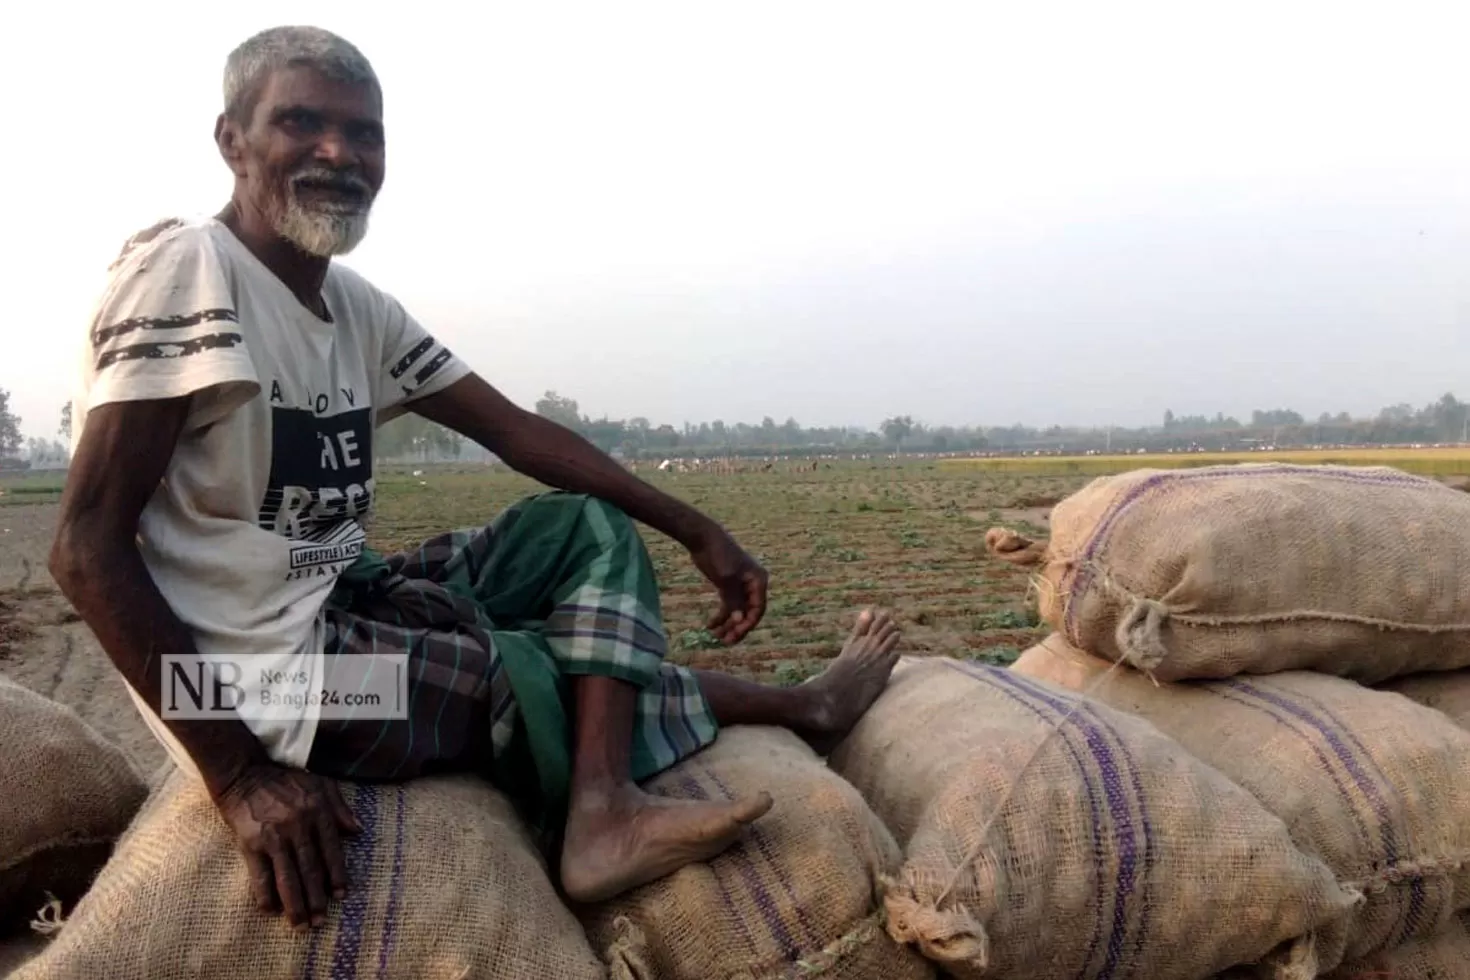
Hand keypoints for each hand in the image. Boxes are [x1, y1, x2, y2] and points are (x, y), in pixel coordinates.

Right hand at [216, 763, 361, 929]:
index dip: (337, 876)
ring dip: (295, 905)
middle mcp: (298, 827)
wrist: (243, 775)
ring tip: (301, 926)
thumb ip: (340, 808)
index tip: (341, 896)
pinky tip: (271, 911)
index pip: (332, 851)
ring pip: (288, 878)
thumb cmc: (284, 780)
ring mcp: (274, 837)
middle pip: (311, 870)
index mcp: (318, 812)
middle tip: (321, 922)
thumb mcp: (320, 784)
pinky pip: (260, 876)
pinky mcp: (251, 844)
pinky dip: (265, 896)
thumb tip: (358, 831)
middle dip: (317, 899)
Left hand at [689, 525, 769, 644]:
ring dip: (728, 624)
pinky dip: (721, 616)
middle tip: (725, 641)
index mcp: (758, 580)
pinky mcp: (728, 586)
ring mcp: (741, 586)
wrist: (703, 538)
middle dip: (737, 628)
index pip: (758, 609)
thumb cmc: (718, 555)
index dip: (748, 624)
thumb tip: (740, 620)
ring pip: (738, 611)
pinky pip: (728, 605)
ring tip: (715, 636)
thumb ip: (733, 600)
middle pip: (748, 612)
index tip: (735, 635)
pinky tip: (710, 625)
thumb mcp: (726, 579)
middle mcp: (753, 584)